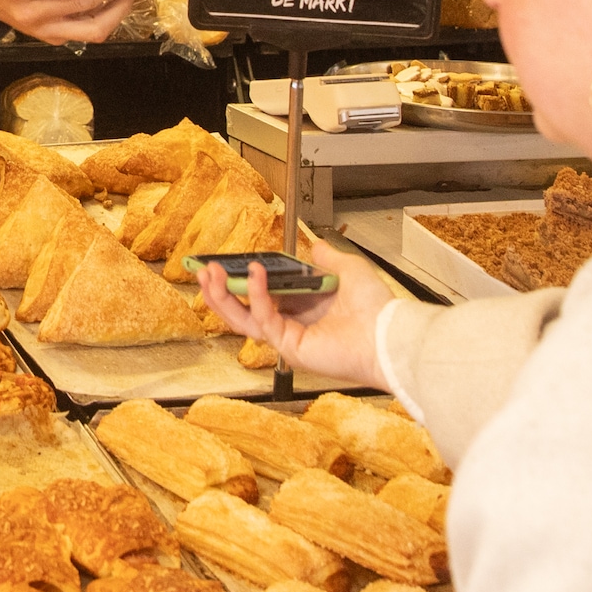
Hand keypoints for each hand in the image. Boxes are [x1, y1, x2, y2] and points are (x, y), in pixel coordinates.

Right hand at [196, 237, 389, 387]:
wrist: (389, 333)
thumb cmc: (376, 308)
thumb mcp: (348, 270)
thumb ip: (327, 257)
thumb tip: (315, 245)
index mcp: (300, 308)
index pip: (259, 294)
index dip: (240, 279)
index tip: (223, 262)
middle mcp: (290, 323)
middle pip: (241, 310)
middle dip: (218, 291)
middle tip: (203, 270)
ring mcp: (287, 337)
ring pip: (242, 320)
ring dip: (222, 297)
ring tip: (208, 274)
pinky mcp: (290, 346)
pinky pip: (264, 319)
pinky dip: (256, 294)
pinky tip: (254, 273)